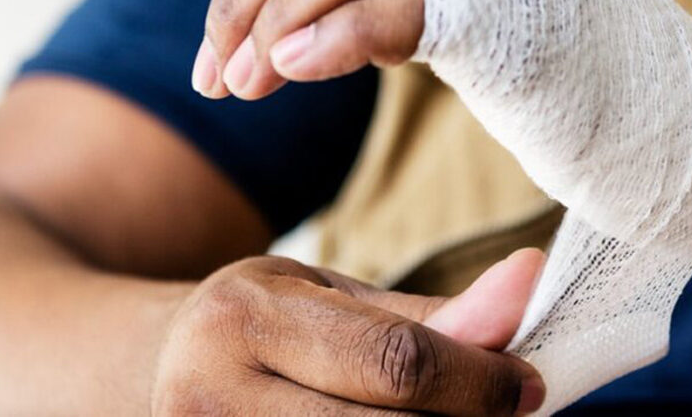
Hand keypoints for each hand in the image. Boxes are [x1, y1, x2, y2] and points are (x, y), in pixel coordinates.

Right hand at [151, 250, 545, 415]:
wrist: (163, 369)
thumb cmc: (265, 323)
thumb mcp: (333, 297)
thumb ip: (428, 314)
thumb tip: (529, 287)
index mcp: (244, 321)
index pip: (393, 363)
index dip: (479, 380)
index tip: (529, 383)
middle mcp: (214, 399)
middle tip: (507, 408)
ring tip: (455, 414)